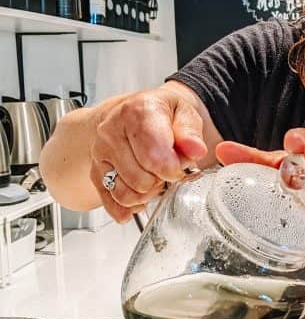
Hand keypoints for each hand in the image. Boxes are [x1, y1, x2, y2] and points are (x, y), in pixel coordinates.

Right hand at [90, 86, 207, 222]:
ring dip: (146, 194)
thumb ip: (191, 133)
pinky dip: (129, 206)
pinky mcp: (95, 171)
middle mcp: (112, 131)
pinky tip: (141, 196)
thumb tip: (195, 150)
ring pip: (126, 194)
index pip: (153, 156)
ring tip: (154, 177)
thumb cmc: (161, 113)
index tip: (179, 166)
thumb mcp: (184, 113)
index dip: (173, 170)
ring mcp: (100, 152)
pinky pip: (111, 201)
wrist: (134, 112)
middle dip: (161, 180)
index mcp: (137, 112)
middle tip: (167, 169)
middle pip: (141, 179)